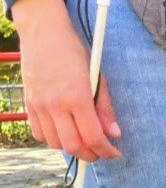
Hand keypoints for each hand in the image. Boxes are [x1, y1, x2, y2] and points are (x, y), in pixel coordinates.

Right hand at [13, 0, 120, 161]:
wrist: (43, 32)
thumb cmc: (73, 51)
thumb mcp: (97, 76)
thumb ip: (105, 108)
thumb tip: (114, 134)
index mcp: (77, 96)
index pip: (93, 136)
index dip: (107, 151)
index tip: (115, 153)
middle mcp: (55, 104)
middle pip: (73, 146)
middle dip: (90, 155)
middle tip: (100, 152)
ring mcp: (39, 105)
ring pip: (55, 143)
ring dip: (71, 147)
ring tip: (83, 141)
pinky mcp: (29, 104)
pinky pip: (39, 134)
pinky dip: (53, 139)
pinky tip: (64, 131)